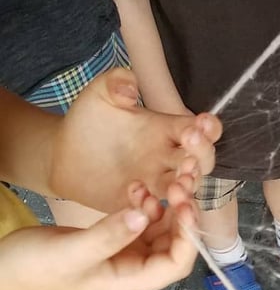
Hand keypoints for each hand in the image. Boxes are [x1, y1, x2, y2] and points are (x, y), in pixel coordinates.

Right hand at [0, 177, 200, 289]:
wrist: (8, 269)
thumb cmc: (36, 269)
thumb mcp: (73, 252)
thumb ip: (109, 236)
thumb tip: (142, 216)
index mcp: (132, 282)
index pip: (176, 264)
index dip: (188, 237)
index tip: (186, 206)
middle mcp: (136, 269)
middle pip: (175, 243)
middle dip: (182, 214)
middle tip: (179, 184)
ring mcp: (128, 253)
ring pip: (162, 229)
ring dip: (165, 206)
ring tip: (152, 184)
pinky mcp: (118, 239)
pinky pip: (142, 220)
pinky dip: (144, 203)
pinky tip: (136, 188)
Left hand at [50, 68, 221, 211]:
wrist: (63, 155)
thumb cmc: (88, 121)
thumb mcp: (100, 93)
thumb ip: (117, 81)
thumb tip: (131, 89)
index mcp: (167, 129)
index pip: (200, 129)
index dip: (208, 128)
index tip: (202, 125)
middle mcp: (168, 157)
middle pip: (202, 160)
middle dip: (201, 157)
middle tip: (189, 155)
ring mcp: (157, 182)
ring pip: (185, 188)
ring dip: (188, 187)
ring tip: (180, 184)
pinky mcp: (141, 203)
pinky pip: (156, 208)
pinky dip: (154, 205)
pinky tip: (142, 196)